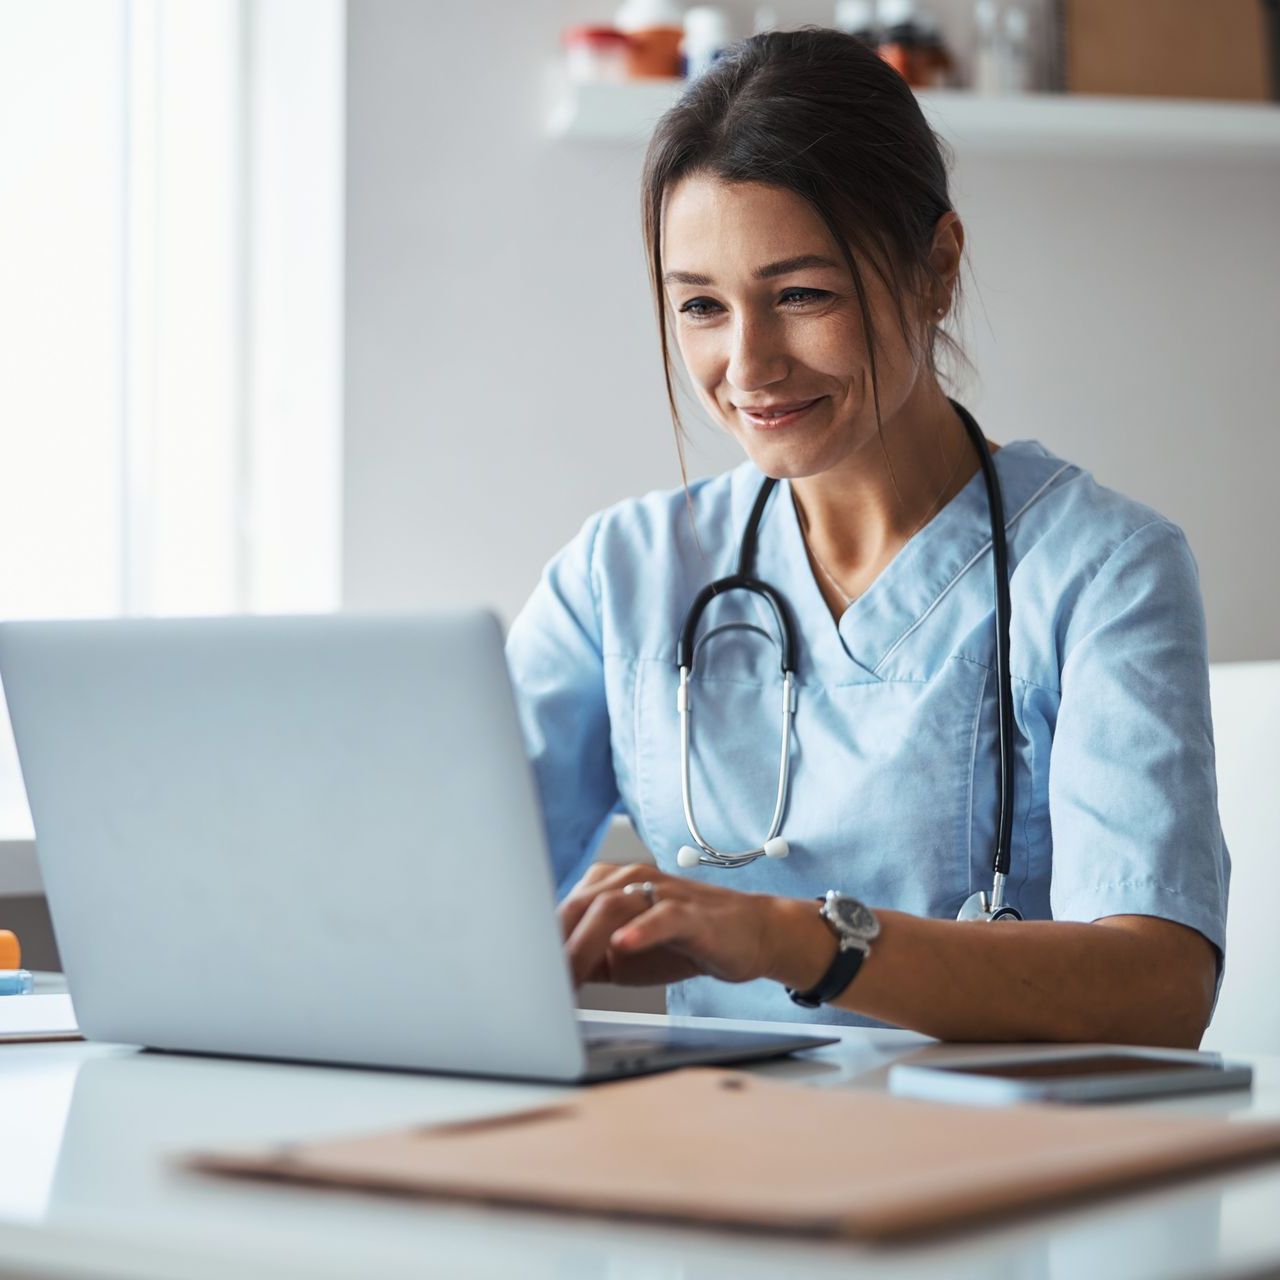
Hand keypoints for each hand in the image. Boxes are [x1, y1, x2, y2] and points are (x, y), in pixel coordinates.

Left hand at [558, 862, 785, 987]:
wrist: (750, 933)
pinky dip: (640, 930)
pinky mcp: (692, 911)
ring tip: (569, 972)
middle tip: (539, 982)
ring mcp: (662, 892)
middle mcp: (632, 880)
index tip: (524, 975)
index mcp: (611, 885)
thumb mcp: (625, 955)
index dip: (541, 941)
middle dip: (556, 943)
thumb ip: (589, 960)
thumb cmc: (684, 941)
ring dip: (585, 942)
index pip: (565, 910)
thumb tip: (546, 982)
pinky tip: (622, 945)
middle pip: (581, 904)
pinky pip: (662, 915)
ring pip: (613, 906)